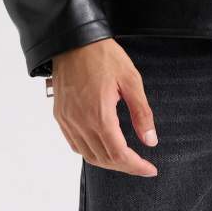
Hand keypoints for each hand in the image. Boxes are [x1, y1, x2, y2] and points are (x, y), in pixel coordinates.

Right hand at [49, 38, 158, 176]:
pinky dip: (90, 152)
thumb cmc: (103, 56)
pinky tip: (102, 147)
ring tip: (125, 158)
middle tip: (141, 165)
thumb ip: (141, 112)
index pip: (119, 155)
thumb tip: (150, 140)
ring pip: (88, 155)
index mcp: (100, 115)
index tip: (150, 169)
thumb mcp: (130, 79)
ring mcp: (68, 120)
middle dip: (125, 166)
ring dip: (108, 162)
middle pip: (104, 159)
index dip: (136, 166)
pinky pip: (75, 144)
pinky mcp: (61, 116)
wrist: (74, 40)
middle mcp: (81, 122)